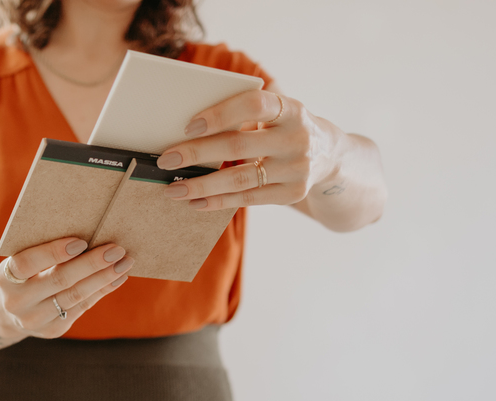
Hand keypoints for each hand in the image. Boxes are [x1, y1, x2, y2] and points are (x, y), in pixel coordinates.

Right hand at [0, 237, 132, 338]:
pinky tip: (118, 278)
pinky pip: (82, 307)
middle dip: (91, 263)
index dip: (54, 252)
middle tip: (116, 249)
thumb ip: (45, 250)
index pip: (27, 263)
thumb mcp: (23, 261)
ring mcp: (34, 319)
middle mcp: (17, 302)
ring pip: (75, 296)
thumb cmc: (25, 274)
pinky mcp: (52, 330)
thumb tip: (89, 232)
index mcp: (5, 278)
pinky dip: (102, 290)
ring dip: (103, 277)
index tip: (81, 241)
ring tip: (124, 263)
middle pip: (59, 280)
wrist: (11, 313)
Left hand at [155, 89, 343, 209]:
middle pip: (239, 146)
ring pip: (239, 179)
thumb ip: (245, 112)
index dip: (220, 114)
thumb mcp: (278, 112)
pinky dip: (217, 201)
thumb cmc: (285, 128)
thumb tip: (188, 126)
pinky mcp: (293, 194)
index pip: (254, 105)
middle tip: (165, 159)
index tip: (189, 125)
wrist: (329, 155)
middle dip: (197, 153)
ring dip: (201, 185)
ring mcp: (297, 169)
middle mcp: (298, 138)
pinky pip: (247, 199)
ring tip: (172, 189)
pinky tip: (195, 201)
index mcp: (291, 109)